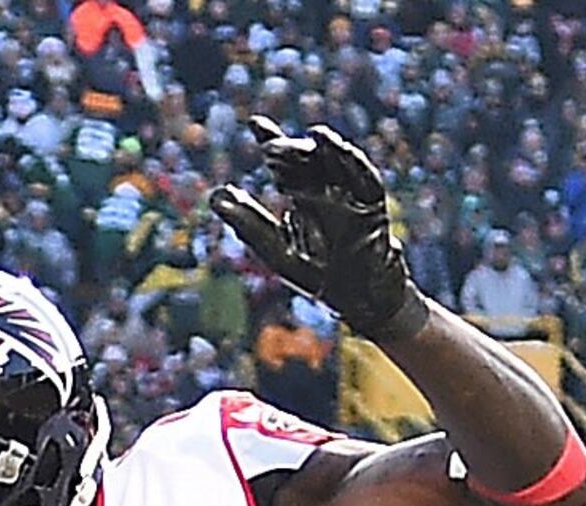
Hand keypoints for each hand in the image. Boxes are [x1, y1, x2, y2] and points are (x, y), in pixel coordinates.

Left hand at [209, 127, 428, 342]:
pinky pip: (363, 177)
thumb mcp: (278, 253)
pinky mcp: (371, 205)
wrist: (360, 302)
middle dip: (291, 150)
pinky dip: (350, 161)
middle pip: (307, 159)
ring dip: (323, 147)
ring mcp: (349, 194)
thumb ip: (249, 225)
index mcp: (302, 197)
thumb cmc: (319, 278)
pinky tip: (333, 147)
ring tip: (311, 136)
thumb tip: (214, 197)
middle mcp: (325, 189)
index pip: (284, 163)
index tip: (254, 123)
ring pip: (335, 161)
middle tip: (271, 149)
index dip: (271, 140)